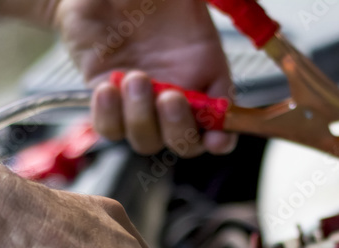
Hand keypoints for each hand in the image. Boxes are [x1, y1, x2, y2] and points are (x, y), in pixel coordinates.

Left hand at [52, 0, 236, 156]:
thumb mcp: (187, 0)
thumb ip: (204, 13)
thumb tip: (230, 16)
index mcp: (205, 72)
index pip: (221, 121)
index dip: (221, 138)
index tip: (216, 138)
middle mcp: (175, 93)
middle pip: (184, 142)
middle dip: (178, 128)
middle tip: (170, 97)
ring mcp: (140, 101)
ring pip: (146, 139)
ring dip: (142, 118)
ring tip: (134, 78)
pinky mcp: (107, 99)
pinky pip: (108, 127)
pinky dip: (109, 116)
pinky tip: (108, 88)